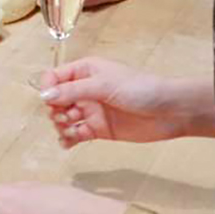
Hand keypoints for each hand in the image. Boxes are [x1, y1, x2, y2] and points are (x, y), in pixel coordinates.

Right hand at [38, 58, 191, 147]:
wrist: (170, 111)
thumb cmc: (141, 89)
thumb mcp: (104, 85)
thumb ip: (73, 91)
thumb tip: (44, 96)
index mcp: (86, 71)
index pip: (55, 77)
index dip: (48, 89)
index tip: (50, 101)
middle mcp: (85, 90)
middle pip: (56, 101)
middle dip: (55, 110)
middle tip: (65, 117)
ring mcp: (91, 111)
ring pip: (63, 119)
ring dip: (61, 126)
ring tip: (72, 130)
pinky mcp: (98, 130)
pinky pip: (75, 135)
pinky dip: (68, 140)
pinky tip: (69, 142)